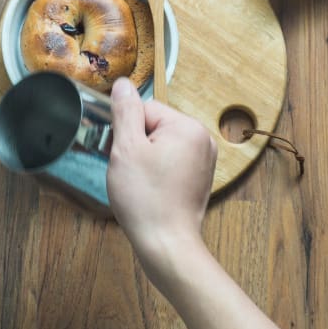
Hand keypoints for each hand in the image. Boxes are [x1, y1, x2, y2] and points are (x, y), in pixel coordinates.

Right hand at [106, 77, 216, 275]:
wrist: (165, 244)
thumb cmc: (146, 198)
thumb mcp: (126, 148)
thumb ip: (125, 112)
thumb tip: (123, 84)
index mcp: (188, 127)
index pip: (145, 109)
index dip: (128, 132)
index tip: (125, 156)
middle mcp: (202, 139)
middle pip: (154, 125)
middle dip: (137, 145)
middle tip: (132, 171)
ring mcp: (204, 160)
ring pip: (160, 143)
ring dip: (145, 158)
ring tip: (142, 182)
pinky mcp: (200, 177)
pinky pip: (170, 160)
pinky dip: (157, 170)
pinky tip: (151, 189)